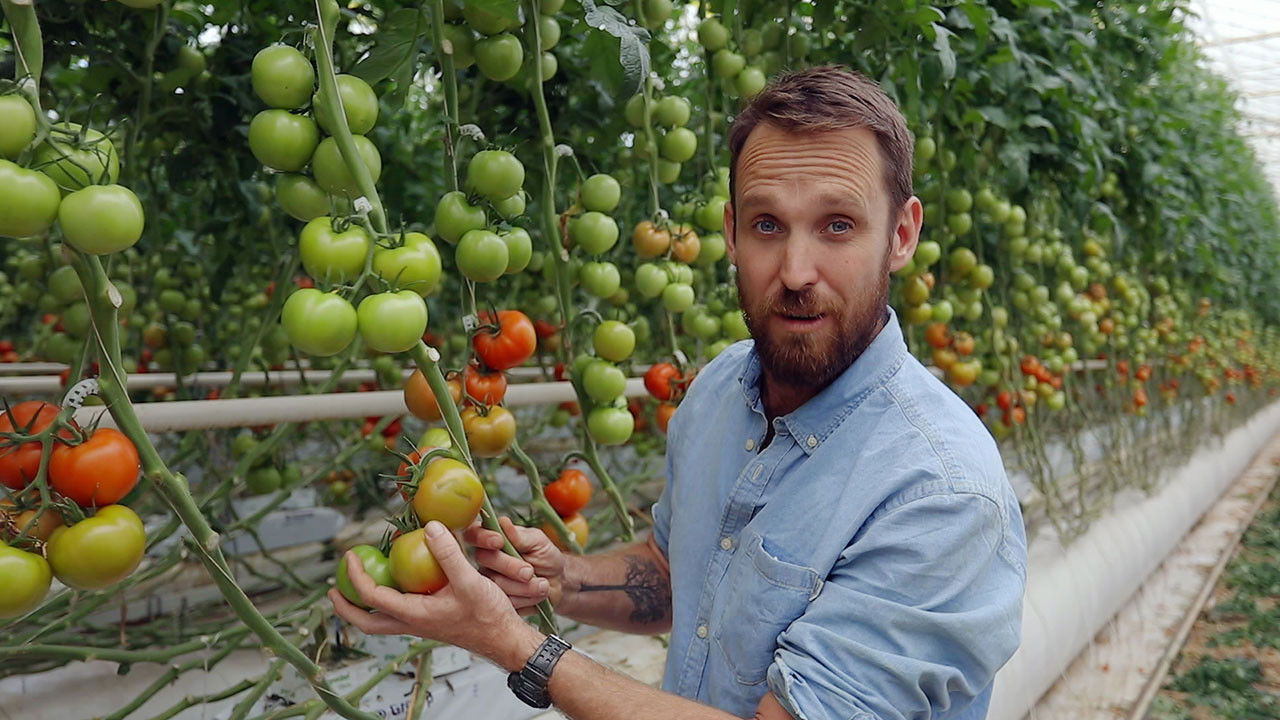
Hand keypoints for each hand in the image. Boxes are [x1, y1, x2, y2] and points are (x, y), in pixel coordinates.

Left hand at [329, 520, 537, 665]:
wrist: (504, 639)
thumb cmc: (487, 616)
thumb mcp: (469, 581)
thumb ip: (449, 554)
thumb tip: (430, 527)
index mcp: (414, 615)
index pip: (373, 598)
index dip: (356, 576)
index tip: (350, 556)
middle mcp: (412, 623)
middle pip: (367, 623)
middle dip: (346, 608)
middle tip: (334, 590)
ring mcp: (421, 625)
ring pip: (381, 621)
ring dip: (364, 606)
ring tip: (360, 584)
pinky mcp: (430, 622)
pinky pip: (399, 614)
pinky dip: (388, 601)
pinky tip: (398, 583)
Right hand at [463, 515, 567, 613]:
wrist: (557, 584)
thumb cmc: (546, 557)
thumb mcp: (539, 542)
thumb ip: (520, 535)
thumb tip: (503, 522)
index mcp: (493, 539)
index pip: (475, 533)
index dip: (482, 537)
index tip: (499, 541)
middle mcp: (487, 560)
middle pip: (483, 559)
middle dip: (508, 565)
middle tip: (529, 571)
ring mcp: (489, 582)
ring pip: (494, 584)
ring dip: (522, 586)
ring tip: (541, 584)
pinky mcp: (495, 602)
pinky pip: (503, 602)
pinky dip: (524, 598)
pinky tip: (536, 594)